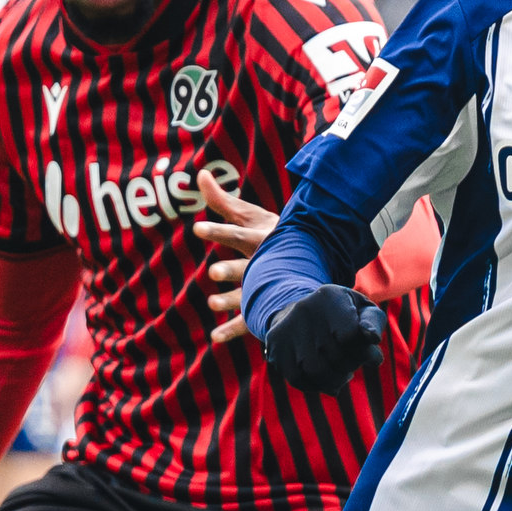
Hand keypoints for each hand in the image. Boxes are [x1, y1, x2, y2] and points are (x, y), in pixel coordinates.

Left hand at [192, 162, 279, 341]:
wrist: (314, 257)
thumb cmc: (273, 234)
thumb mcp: (250, 215)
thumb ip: (222, 199)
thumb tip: (200, 173)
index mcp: (259, 240)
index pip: (235, 235)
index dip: (217, 232)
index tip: (197, 228)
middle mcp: (263, 263)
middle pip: (245, 267)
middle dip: (230, 269)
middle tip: (212, 272)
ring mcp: (266, 285)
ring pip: (248, 295)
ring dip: (231, 300)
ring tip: (213, 302)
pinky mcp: (265, 304)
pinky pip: (249, 320)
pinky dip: (233, 330)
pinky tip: (214, 337)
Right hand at [256, 280, 384, 391]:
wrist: (303, 312)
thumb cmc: (342, 315)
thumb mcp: (362, 310)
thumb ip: (373, 323)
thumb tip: (373, 339)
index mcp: (330, 297)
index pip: (351, 336)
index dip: (364, 353)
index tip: (367, 355)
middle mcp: (304, 310)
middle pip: (334, 357)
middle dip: (350, 367)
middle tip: (352, 365)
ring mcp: (286, 329)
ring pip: (315, 371)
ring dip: (335, 380)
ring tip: (341, 375)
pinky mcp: (275, 347)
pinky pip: (297, 379)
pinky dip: (315, 385)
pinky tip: (323, 378)